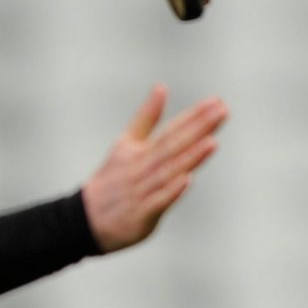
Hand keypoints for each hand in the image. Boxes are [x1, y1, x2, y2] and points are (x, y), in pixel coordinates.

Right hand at [80, 86, 227, 251]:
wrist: (85, 220)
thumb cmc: (113, 181)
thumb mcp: (126, 144)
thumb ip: (147, 117)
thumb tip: (161, 86)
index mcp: (139, 150)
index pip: (171, 130)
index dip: (193, 116)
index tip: (216, 101)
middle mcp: (141, 167)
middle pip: (172, 145)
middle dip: (198, 128)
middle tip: (222, 111)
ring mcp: (140, 190)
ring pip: (168, 171)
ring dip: (190, 156)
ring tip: (212, 141)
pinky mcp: (140, 214)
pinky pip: (157, 201)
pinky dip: (172, 190)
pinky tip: (188, 179)